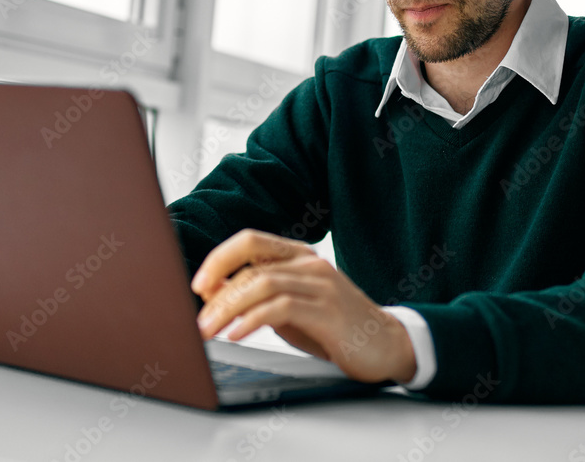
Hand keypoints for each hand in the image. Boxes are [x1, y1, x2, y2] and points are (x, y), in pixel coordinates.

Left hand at [191, 229, 415, 384]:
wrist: (386, 344)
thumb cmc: (334, 326)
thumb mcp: (288, 307)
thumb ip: (256, 296)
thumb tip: (212, 292)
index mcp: (298, 256)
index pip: (250, 241)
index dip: (219, 259)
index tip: (198, 285)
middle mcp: (309, 263)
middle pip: (251, 264)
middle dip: (217, 292)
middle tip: (199, 320)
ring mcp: (321, 284)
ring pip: (262, 284)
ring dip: (229, 309)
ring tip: (210, 330)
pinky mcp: (328, 310)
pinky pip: (281, 307)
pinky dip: (253, 320)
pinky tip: (238, 334)